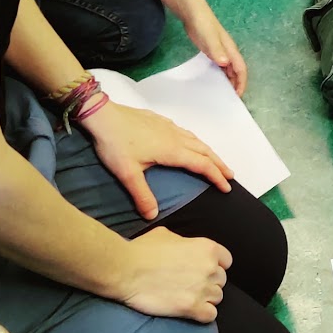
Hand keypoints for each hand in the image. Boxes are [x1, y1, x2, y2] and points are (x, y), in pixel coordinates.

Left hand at [83, 101, 233, 220]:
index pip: (202, 165)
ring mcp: (168, 127)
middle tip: (230, 175)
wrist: (103, 115)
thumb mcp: (127, 173)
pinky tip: (188, 142)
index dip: (216, 177)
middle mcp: (175, 137)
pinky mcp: (159, 120)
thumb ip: (142, 195)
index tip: (227, 187)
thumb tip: (152, 216)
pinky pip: (184, 131)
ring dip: (209, 152)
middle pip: (205, 151)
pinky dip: (194, 140)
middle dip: (219, 164)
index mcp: (172, 151)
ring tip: (215, 160)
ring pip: (196, 139)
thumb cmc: (115, 144)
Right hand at [117, 226, 231, 321]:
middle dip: (208, 282)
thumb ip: (185, 241)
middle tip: (190, 284)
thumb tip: (185, 247)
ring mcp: (202, 289)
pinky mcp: (192, 307)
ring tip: (187, 296)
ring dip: (205, 298)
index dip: (215, 266)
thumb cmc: (142, 251)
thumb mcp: (167, 234)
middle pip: (221, 280)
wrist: (126, 269)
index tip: (203, 270)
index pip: (226, 261)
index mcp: (206, 248)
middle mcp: (209, 268)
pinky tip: (190, 309)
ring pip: (217, 298)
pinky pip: (210, 315)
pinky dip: (202, 314)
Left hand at [185, 9, 247, 95]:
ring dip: (229, 80)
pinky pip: (220, 66)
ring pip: (229, 69)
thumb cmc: (203, 25)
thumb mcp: (209, 38)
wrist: (193, 14)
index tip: (238, 94)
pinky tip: (215, 80)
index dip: (241, 82)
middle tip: (230, 98)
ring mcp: (221, 51)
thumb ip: (217, 50)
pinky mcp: (213, 51)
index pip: (241, 68)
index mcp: (230, 50)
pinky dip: (221, 74)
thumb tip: (225, 63)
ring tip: (224, 92)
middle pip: (236, 71)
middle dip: (237, 84)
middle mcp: (228, 52)